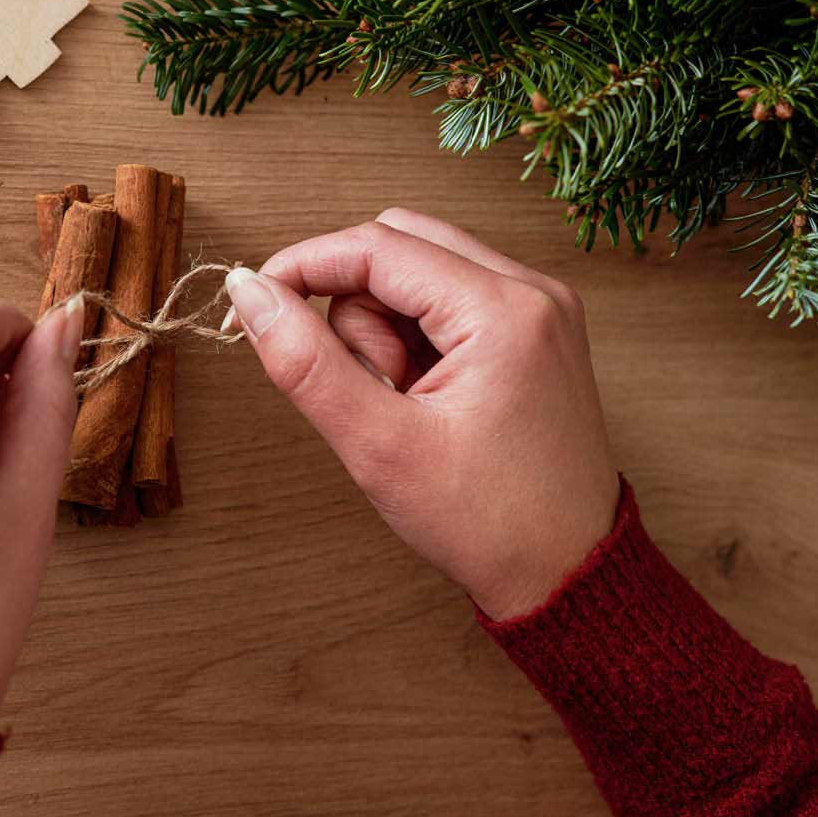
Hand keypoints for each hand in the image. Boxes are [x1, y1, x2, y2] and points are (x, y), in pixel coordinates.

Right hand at [225, 210, 618, 618]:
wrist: (569, 574)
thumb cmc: (489, 522)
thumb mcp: (379, 446)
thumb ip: (305, 361)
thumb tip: (248, 293)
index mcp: (504, 310)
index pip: (376, 245)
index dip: (303, 266)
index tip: (254, 305)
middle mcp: (532, 290)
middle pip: (401, 242)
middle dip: (356, 305)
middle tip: (369, 385)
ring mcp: (540, 308)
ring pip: (422, 268)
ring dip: (386, 325)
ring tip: (406, 404)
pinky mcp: (535, 331)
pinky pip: (451, 299)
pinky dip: (418, 337)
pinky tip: (427, 399)